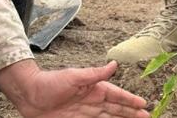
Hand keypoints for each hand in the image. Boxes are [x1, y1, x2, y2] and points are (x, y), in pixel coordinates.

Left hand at [0, 60, 148, 117]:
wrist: (29, 96)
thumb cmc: (49, 83)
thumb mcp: (74, 76)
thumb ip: (95, 74)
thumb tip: (114, 64)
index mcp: (94, 89)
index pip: (117, 96)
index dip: (130, 101)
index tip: (143, 105)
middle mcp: (92, 102)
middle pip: (116, 109)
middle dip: (131, 113)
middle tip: (146, 117)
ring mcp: (85, 113)